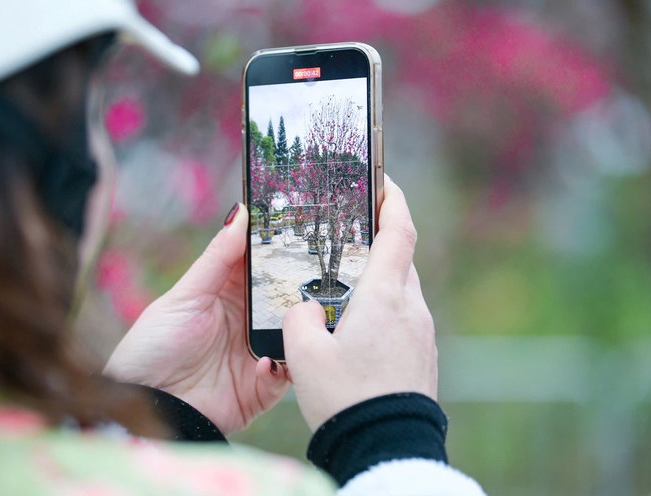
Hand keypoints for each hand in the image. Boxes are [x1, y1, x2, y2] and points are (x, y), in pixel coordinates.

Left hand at [103, 203, 288, 433]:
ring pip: (294, 335)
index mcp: (229, 294)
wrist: (146, 403)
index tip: (303, 226)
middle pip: (286, 299)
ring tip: (300, 319)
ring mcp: (257, 354)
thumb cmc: (154, 346)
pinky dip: (281, 368)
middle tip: (318, 273)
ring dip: (299, 328)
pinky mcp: (260, 388)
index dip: (282, 248)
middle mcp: (248, 321)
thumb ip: (218, 257)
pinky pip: (286, 375)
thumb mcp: (185, 296)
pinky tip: (264, 363)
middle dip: (302, 287)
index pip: (263, 266)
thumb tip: (241, 212)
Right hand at [282, 176, 436, 430]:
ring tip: (341, 295)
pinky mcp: (422, 358)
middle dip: (375, 245)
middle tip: (344, 241)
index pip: (399, 231)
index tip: (382, 180)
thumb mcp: (304, 355)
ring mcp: (422, 335)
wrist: (385, 448)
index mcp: (385, 297)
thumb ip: (299, 319)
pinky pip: (402, 320)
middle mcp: (411, 309)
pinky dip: (381, 314)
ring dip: (375, 285)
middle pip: (399, 260)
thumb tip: (306, 309)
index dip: (393, 199)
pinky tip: (354, 336)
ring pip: (400, 292)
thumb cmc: (346, 398)